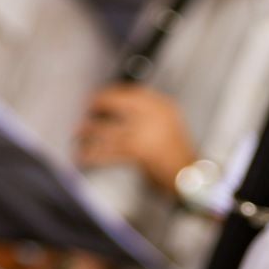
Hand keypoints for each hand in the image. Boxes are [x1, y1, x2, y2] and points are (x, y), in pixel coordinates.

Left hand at [75, 85, 199, 196]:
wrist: (189, 176)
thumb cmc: (177, 153)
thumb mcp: (168, 123)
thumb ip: (148, 112)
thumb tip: (118, 108)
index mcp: (162, 106)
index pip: (131, 92)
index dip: (111, 94)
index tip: (99, 97)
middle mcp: (153, 115)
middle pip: (116, 103)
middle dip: (97, 105)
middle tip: (86, 109)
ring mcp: (145, 132)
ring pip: (109, 128)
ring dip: (90, 131)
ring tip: (79, 133)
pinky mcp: (138, 151)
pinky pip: (109, 151)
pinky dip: (94, 154)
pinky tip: (84, 156)